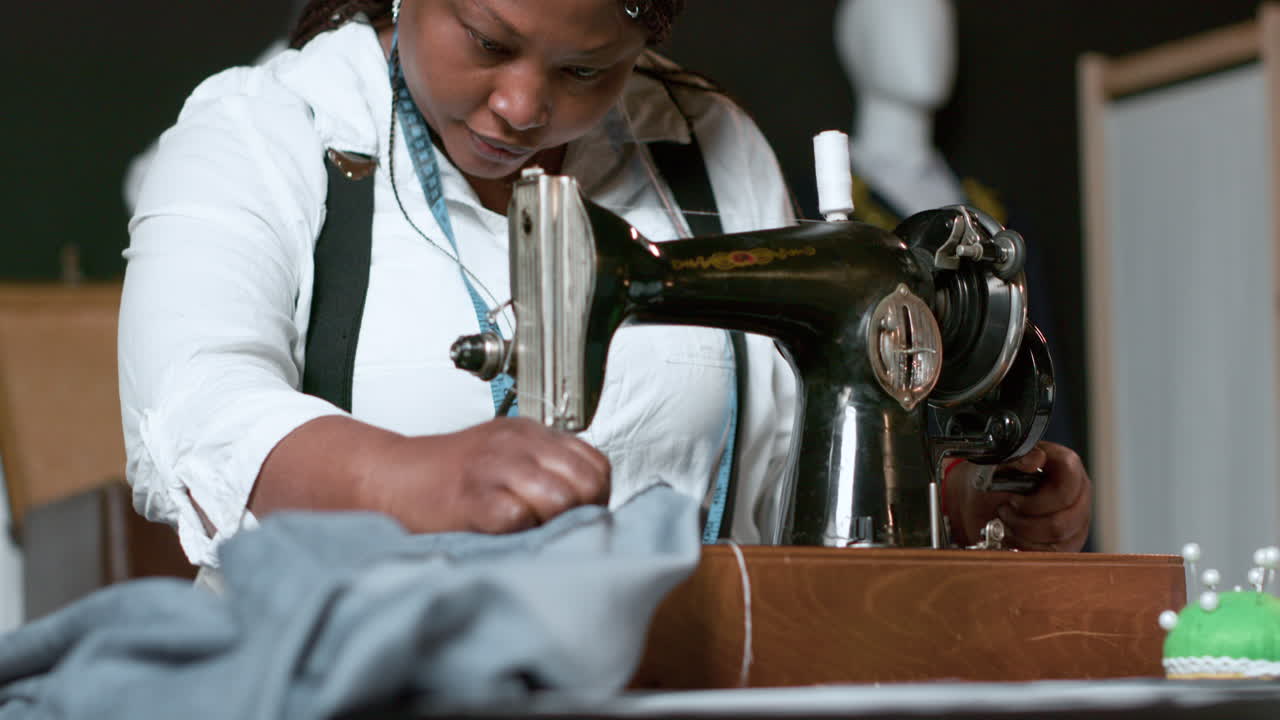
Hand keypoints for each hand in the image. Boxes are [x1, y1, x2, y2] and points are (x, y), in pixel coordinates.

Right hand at [368, 417, 610, 534]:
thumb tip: (590, 503)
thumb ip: (546, 470)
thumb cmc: (450, 476)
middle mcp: (519, 444)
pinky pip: (517, 516)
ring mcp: (495, 467)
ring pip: (560, 499)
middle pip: (586, 484)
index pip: (596, 464)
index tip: (577, 512)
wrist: (390, 476)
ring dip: (550, 523)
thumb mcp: (507, 457)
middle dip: (579, 512)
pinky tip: (501, 531)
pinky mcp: (472, 496)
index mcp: (532, 433)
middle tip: (553, 525)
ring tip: (526, 529)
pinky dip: (517, 530)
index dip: (594, 494)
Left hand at [945, 441, 1090, 550]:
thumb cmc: (990, 477)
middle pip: (1062, 521)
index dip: (1039, 500)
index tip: (1013, 500)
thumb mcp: (997, 463)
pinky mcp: (1068, 543)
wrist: (978, 500)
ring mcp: (1076, 520)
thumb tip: (1035, 459)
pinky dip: (1025, 547)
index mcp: (1066, 467)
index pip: (1068, 487)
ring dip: (1023, 533)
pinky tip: (1012, 535)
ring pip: (1056, 539)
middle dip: (1025, 521)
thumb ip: (1018, 458)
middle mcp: (1078, 494)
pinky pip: (1052, 554)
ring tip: (1006, 521)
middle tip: (1004, 511)